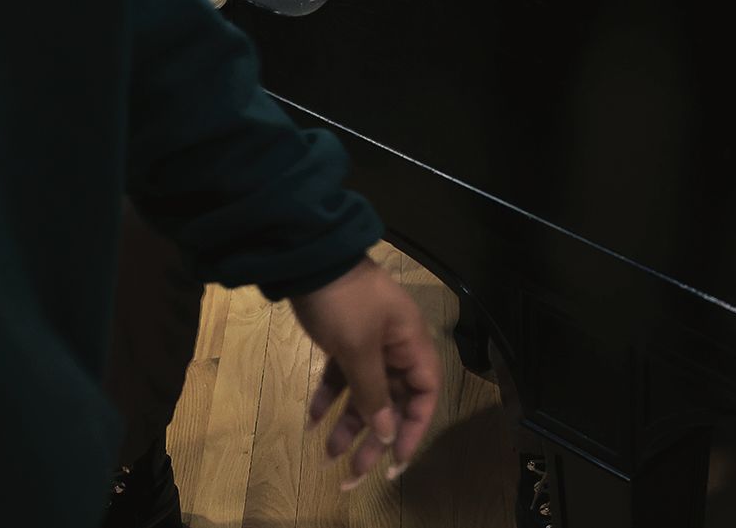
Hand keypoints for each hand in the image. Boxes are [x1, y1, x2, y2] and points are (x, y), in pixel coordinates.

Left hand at [291, 258, 441, 487]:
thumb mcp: (358, 349)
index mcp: (412, 345)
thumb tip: (386, 434)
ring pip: (365, 393)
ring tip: (327, 455)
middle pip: (392, 401)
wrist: (311, 259)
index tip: (394, 463)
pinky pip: (343, 378)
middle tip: (353, 475)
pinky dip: (329, 398)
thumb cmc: (344, 303)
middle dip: (374, 439)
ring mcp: (370, 344)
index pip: (424, 395)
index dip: (412, 430)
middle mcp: (396, 348)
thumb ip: (373, 393)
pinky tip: (312, 420)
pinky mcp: (345, 340)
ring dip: (349, 424)